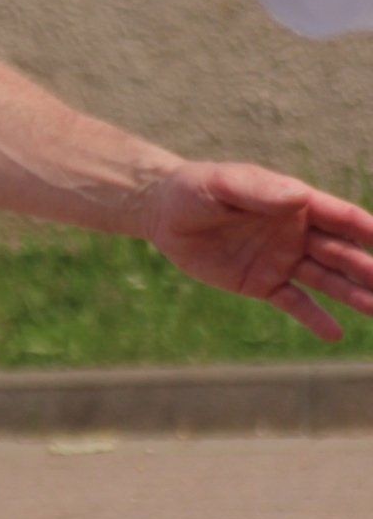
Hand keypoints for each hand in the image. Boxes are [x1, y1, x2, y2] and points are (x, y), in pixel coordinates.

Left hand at [140, 164, 372, 342]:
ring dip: (352, 294)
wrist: (165, 214)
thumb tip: (299, 197)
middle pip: (341, 252)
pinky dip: (314, 318)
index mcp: (295, 204)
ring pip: (325, 279)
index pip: (341, 217)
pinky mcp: (262, 283)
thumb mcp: (224, 185)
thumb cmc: (197, 189)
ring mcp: (281, 259)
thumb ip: (260, 192)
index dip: (367, 228)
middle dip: (367, 267)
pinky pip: (294, 302)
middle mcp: (296, 233)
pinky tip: (335, 334)